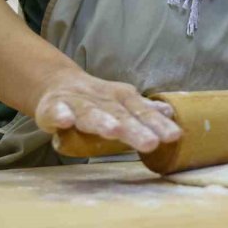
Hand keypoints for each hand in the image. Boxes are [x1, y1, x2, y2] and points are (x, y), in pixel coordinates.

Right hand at [34, 70, 181, 152]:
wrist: (58, 84)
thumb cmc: (97, 101)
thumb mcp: (122, 103)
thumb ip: (143, 111)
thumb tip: (169, 113)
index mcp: (121, 99)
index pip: (142, 112)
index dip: (158, 124)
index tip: (174, 136)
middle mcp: (102, 100)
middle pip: (120, 115)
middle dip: (136, 129)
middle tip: (151, 143)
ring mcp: (76, 103)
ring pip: (90, 114)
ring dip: (102, 121)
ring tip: (114, 131)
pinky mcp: (52, 108)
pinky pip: (55, 112)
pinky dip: (60, 115)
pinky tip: (65, 121)